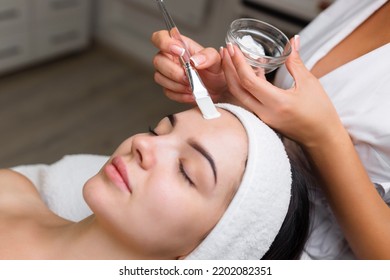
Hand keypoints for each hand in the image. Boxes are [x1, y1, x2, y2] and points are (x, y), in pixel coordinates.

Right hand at [151, 30, 228, 102]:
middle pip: (157, 60)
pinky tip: (191, 94)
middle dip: (173, 71)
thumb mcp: (217, 60)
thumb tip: (194, 60)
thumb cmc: (215, 70)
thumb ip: (208, 56)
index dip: (164, 42)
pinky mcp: (169, 88)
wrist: (219, 89)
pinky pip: (166, 91)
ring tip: (192, 86)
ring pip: (159, 77)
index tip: (179, 52)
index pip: (161, 37)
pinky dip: (179, 95)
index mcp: (180, 45)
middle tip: (188, 76)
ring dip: (176, 84)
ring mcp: (168, 73)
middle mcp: (171, 58)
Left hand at [221, 38, 343, 147]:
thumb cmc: (320, 112)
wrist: (322, 137)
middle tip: (226, 50)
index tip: (233, 48)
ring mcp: (262, 117)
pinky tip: (251, 69)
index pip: (249, 81)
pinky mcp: (263, 118)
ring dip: (234, 76)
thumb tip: (292, 41)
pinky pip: (249, 99)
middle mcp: (265, 112)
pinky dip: (246, 84)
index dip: (238, 63)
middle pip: (238, 89)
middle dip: (228, 68)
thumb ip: (295, 62)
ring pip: (241, 95)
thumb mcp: (309, 83)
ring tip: (232, 58)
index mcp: (277, 103)